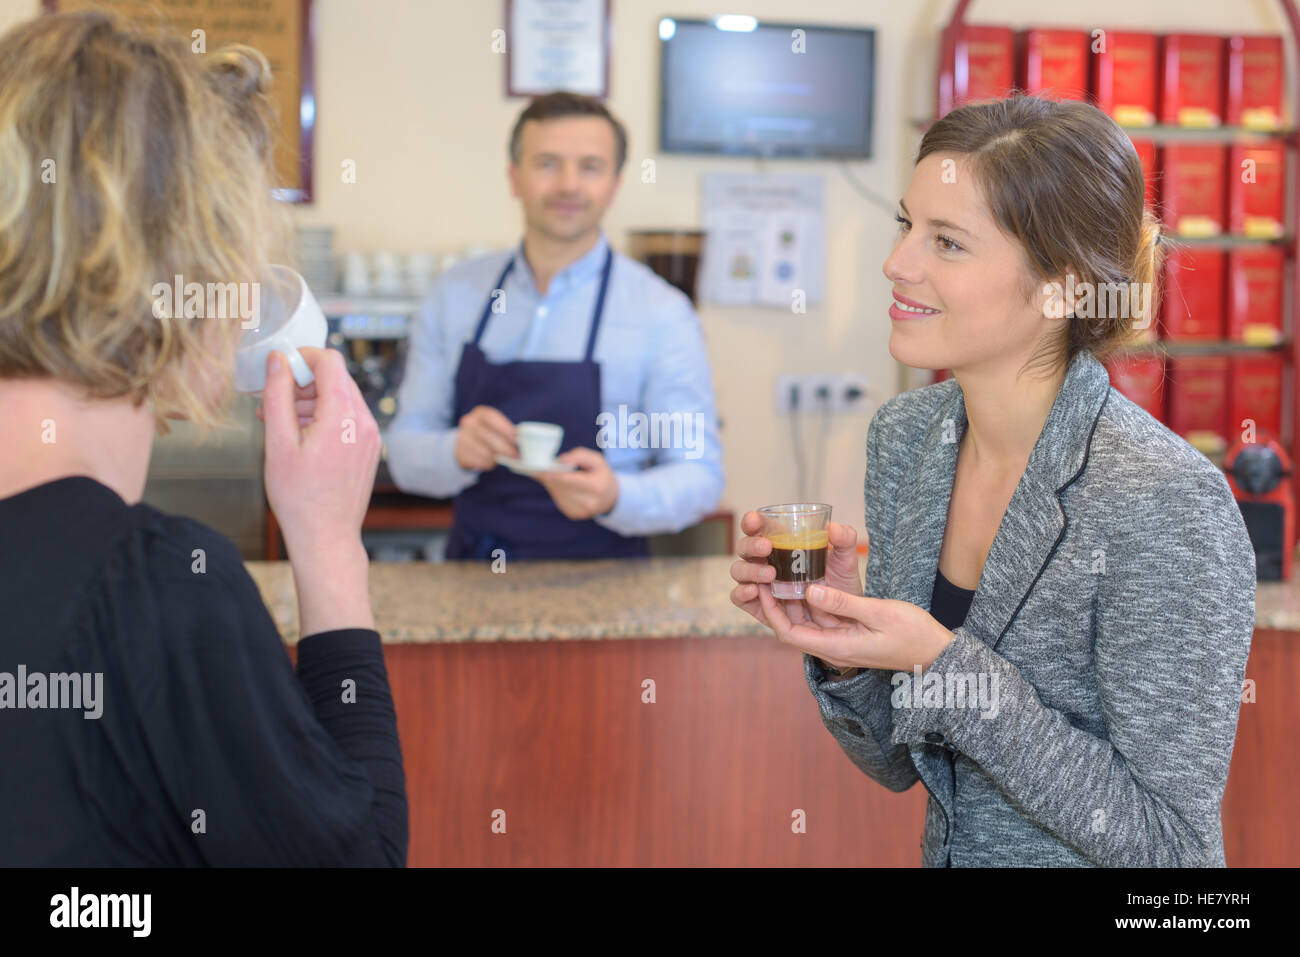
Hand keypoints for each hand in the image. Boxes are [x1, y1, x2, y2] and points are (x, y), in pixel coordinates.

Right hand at [262, 347, 380, 555]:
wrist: (326, 538)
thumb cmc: (298, 497)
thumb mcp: (277, 443)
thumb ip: (277, 395)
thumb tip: (277, 360)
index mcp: (343, 416)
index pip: (330, 361)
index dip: (302, 357)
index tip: (278, 369)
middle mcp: (364, 421)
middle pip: (336, 378)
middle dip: (302, 383)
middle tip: (271, 402)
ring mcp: (371, 436)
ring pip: (341, 398)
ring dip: (311, 401)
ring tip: (280, 423)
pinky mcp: (369, 448)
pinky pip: (348, 419)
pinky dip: (325, 418)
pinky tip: (301, 437)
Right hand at [455, 405, 517, 470]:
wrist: (466, 443)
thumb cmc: (489, 434)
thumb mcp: (495, 427)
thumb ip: (507, 431)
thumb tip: (522, 441)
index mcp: (480, 413)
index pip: (491, 417)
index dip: (504, 427)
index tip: (515, 438)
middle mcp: (469, 422)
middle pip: (489, 437)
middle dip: (505, 448)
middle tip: (516, 455)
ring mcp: (462, 437)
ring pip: (484, 452)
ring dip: (497, 458)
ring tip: (503, 459)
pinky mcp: (460, 452)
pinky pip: (478, 461)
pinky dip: (488, 464)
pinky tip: (491, 462)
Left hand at [534, 446, 617, 519]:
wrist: (610, 497)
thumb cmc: (601, 474)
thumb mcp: (596, 460)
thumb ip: (579, 455)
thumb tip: (560, 460)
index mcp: (597, 487)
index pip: (570, 480)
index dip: (554, 474)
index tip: (541, 468)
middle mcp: (589, 503)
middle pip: (561, 487)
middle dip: (549, 477)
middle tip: (539, 468)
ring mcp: (581, 512)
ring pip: (557, 494)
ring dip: (551, 484)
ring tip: (547, 474)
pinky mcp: (573, 515)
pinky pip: (558, 500)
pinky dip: (555, 491)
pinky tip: (557, 484)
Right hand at [730, 510, 863, 630]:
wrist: (844, 616)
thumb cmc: (840, 583)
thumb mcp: (846, 560)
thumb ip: (845, 540)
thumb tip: (832, 527)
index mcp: (781, 543)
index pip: (758, 527)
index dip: (751, 521)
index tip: (756, 520)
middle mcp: (765, 561)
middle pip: (743, 548)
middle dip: (750, 545)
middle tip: (767, 548)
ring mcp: (760, 583)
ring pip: (738, 571)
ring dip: (750, 570)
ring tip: (770, 574)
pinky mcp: (759, 606)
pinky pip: (739, 598)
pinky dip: (741, 593)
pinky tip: (755, 590)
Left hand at [757, 582, 954, 672]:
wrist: (936, 652)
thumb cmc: (913, 633)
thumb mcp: (879, 613)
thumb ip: (843, 603)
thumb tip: (810, 590)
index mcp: (837, 647)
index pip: (789, 634)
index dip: (771, 612)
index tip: (763, 587)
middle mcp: (833, 648)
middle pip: (791, 628)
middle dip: (775, 604)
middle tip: (765, 575)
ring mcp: (840, 643)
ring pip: (804, 623)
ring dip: (790, 602)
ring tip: (780, 574)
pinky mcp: (848, 635)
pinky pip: (820, 620)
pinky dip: (809, 602)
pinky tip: (806, 581)